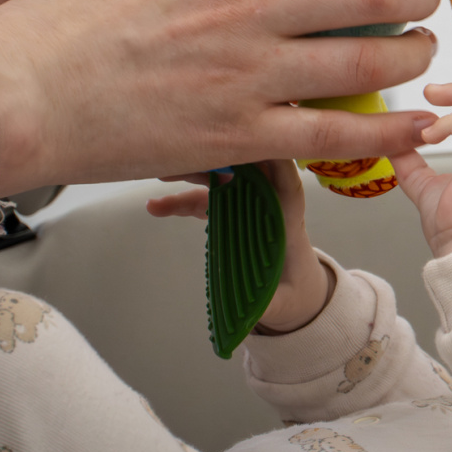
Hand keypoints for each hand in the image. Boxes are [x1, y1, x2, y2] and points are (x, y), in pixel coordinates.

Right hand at [0, 0, 445, 194]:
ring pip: (369, 61)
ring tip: (421, 48)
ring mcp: (247, 75)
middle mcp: (245, 7)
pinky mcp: (240, 136)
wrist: (9, 96)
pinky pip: (340, 136)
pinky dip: (391, 130)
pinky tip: (416, 124)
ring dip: (412, 53)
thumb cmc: (56, 27)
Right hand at [146, 162, 332, 333]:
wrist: (296, 291)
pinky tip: (155, 206)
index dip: (273, 162)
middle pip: (247, 169)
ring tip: (161, 173)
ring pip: (222, 178)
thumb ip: (272, 303)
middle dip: (219, 157)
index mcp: (289, 220)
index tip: (253, 144)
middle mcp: (268, 203)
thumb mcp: (286, 303)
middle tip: (185, 157)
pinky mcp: (230, 211)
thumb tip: (255, 307)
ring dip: (194, 170)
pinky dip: (182, 199)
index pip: (287, 184)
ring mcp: (247, 204)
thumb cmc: (295, 290)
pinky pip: (205, 198)